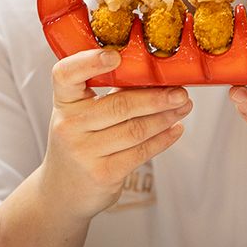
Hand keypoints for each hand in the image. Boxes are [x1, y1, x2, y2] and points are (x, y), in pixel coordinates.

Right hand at [38, 48, 190, 219]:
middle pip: (119, 105)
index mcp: (63, 103)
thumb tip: (155, 75)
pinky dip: (163, 139)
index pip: (65, 75)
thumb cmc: (79, 142)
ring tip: (183, 107)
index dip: (89, 62)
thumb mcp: (81, 115)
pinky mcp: (103, 174)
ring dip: (165, 117)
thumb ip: (108, 94)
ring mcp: (84, 152)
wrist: (63, 191)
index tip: (115, 55)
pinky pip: (141, 152)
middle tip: (180, 91)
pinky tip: (175, 129)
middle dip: (156, 97)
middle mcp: (68, 126)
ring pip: (135, 129)